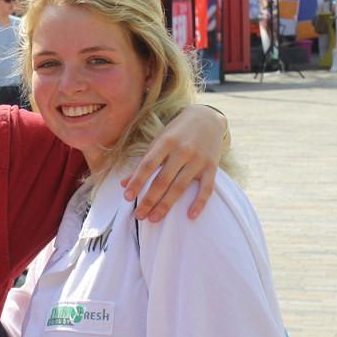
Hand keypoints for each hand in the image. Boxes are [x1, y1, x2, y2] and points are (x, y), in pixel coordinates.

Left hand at [121, 104, 226, 221]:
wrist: (207, 118)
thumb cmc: (177, 132)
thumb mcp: (158, 141)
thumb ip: (143, 162)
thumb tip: (123, 183)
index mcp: (166, 142)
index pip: (148, 165)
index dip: (137, 181)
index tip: (127, 197)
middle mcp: (182, 151)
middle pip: (163, 180)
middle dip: (149, 200)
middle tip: (139, 216)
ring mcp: (198, 160)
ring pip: (180, 187)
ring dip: (166, 205)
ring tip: (154, 219)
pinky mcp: (212, 167)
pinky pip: (207, 188)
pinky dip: (199, 203)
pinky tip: (190, 216)